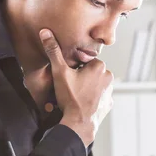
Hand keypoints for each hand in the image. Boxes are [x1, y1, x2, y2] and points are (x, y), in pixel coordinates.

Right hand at [39, 29, 113, 146]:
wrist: (79, 124)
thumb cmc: (70, 98)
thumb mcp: (59, 72)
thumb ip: (53, 51)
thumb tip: (45, 32)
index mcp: (99, 66)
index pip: (84, 61)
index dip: (74, 69)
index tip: (68, 78)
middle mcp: (108, 77)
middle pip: (90, 72)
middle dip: (80, 78)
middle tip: (70, 88)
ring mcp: (110, 92)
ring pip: (94, 84)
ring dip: (86, 88)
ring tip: (75, 96)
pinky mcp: (108, 104)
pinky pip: (98, 97)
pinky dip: (91, 99)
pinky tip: (81, 103)